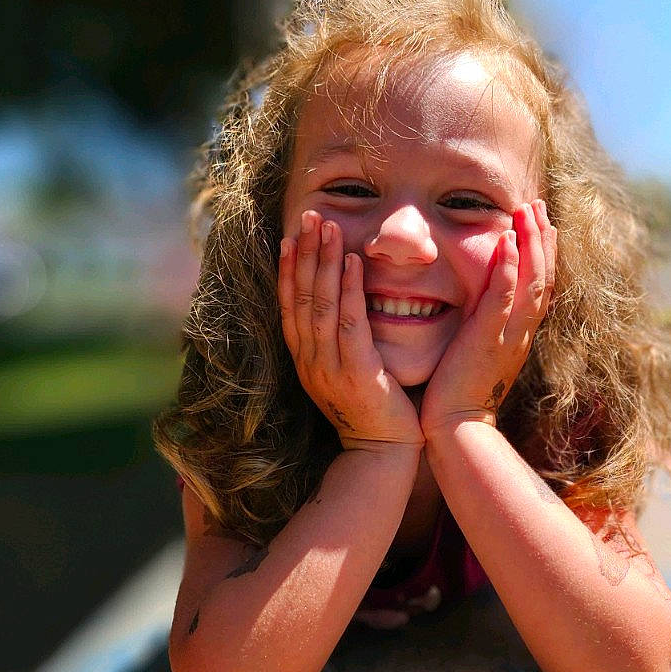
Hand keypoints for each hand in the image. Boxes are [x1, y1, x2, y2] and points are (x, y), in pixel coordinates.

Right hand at [278, 211, 423, 449]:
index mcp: (306, 361)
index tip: (290, 237)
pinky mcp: (356, 372)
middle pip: (300, 298)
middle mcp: (311, 362)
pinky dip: (348, 289)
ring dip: (323, 262)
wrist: (383, 455)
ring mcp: (330, 368)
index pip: (290, 307)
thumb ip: (340, 343)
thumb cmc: (373, 413)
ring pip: (320, 305)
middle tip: (308, 216)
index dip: (287, 270)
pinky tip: (352, 262)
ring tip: (328, 227)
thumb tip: (344, 309)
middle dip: (303, 254)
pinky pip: (349, 323)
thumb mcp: (346, 374)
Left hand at [419, 200, 555, 439]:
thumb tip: (475, 307)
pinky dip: (510, 266)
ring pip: (532, 280)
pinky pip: (506, 296)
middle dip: (543, 238)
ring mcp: (509, 335)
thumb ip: (481, 328)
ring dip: (532, 242)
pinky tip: (508, 239)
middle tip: (539, 204)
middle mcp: (521, 332)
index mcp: (518, 335)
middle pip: (544, 276)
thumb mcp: (476, 353)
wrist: (455, 427)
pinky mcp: (489, 339)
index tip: (539, 223)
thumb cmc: (457, 396)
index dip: (542, 253)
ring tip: (529, 210)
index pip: (539, 286)